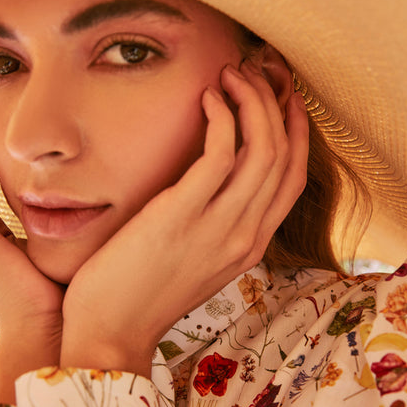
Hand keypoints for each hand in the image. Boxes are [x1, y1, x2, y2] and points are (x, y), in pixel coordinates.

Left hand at [60, 61, 308, 375]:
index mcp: (249, 246)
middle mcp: (244, 236)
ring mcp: (218, 229)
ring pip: (263, 149)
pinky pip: (221, 153)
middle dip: (276, 104)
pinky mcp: (182, 217)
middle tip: (255, 72)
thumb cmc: (137, 295)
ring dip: (253, 101)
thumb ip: (209, 224)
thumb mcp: (190, 260)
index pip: (292, 180)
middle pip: (285, 156)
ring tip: (231, 75)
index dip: (296, 132)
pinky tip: (207, 97)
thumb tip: (206, 182)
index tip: (283, 98)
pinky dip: (221, 116)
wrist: (110, 334)